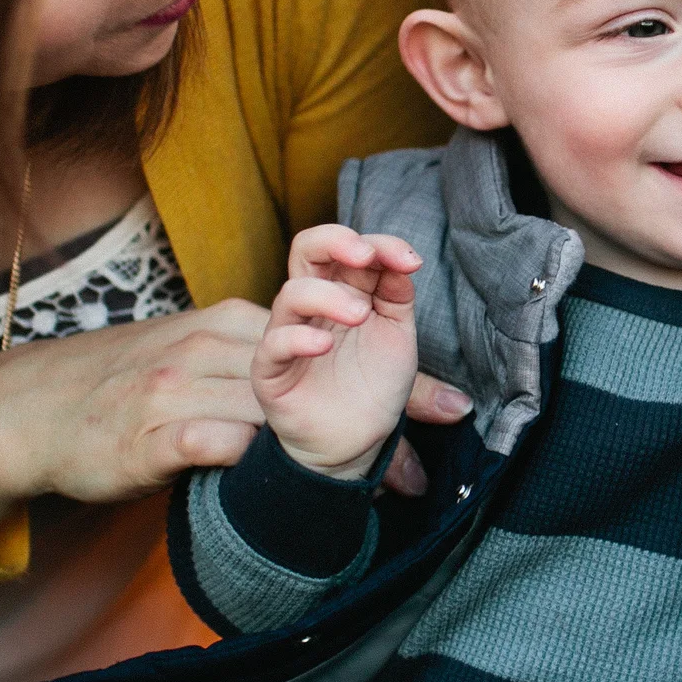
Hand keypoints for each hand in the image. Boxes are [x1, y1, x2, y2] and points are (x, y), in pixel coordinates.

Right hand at [0, 296, 466, 536]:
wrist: (30, 410)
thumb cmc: (119, 386)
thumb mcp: (193, 357)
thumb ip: (257, 364)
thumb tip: (329, 380)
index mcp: (229, 322)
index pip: (329, 337)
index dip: (390, 374)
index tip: (448, 408)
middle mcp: (211, 347)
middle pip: (319, 375)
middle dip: (381, 419)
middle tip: (429, 469)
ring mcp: (181, 389)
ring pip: (279, 413)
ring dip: (338, 454)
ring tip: (390, 491)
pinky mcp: (153, 435)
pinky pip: (219, 445)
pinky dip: (263, 465)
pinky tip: (297, 488)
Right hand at [253, 224, 423, 478]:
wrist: (358, 441)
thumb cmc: (372, 382)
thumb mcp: (396, 333)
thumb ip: (397, 294)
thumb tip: (401, 260)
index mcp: (342, 288)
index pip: (346, 247)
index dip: (379, 244)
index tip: (410, 262)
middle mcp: (312, 304)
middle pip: (306, 250)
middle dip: (335, 241)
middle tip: (366, 256)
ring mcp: (288, 334)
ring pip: (292, 293)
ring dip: (328, 295)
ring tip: (360, 315)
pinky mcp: (271, 370)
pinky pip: (274, 344)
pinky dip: (299, 337)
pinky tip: (325, 344)